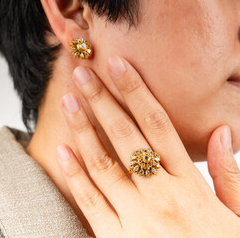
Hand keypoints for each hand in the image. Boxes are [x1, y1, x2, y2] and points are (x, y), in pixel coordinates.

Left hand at [55, 56, 239, 236]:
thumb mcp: (239, 216)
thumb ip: (230, 174)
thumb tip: (222, 133)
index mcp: (190, 186)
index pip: (158, 126)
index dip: (136, 92)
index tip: (118, 66)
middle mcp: (160, 196)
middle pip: (125, 137)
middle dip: (101, 101)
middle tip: (82, 73)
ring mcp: (134, 219)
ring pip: (103, 164)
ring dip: (82, 130)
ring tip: (68, 102)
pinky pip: (91, 202)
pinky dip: (75, 175)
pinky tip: (62, 150)